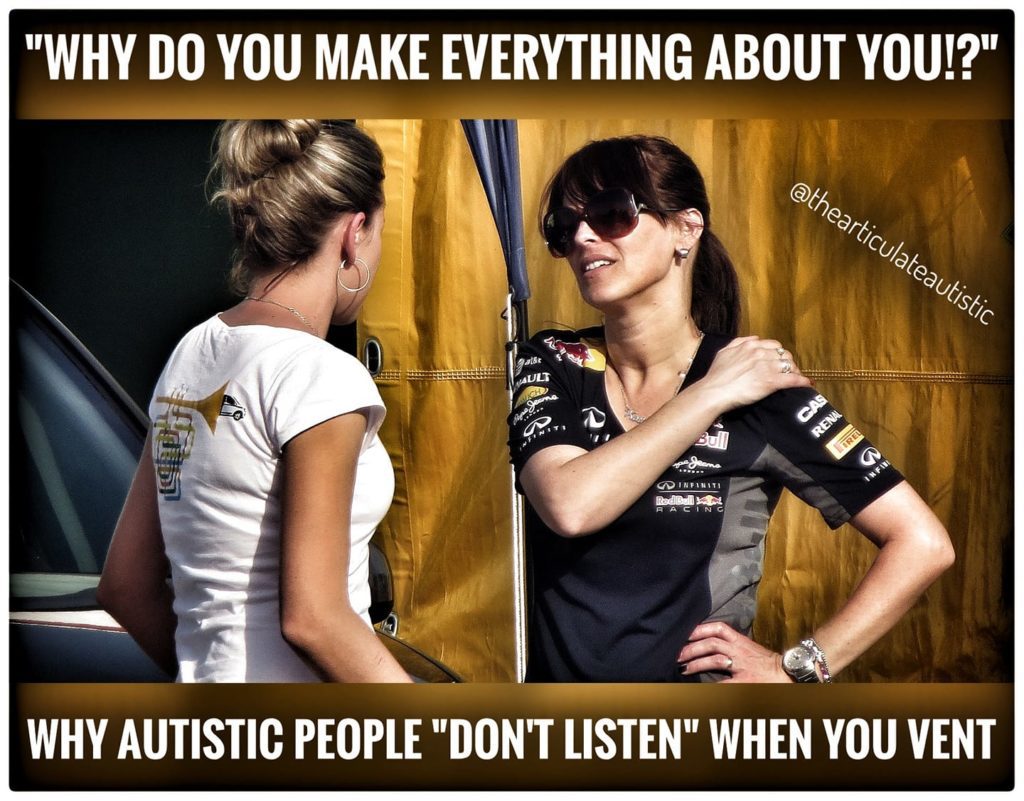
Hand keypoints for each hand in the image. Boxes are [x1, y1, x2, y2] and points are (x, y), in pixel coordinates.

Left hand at [678, 621, 792, 682]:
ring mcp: (742, 665)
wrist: (789, 674)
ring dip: (696, 663)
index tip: (686, 633)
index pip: (718, 628)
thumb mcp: (749, 649)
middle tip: (677, 654)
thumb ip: (732, 646)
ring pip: (714, 658)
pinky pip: (723, 683)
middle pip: (711, 643)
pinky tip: (699, 687)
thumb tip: (712, 648)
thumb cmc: (767, 663)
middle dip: (691, 648)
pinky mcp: (744, 680)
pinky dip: (710, 685)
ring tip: (683, 668)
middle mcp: (739, 650)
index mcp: (740, 641)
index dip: (700, 629)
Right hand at [698, 336, 810, 411]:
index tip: (779, 361)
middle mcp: (760, 352)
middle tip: (789, 371)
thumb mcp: (724, 352)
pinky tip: (807, 384)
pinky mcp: (772, 381)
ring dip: (795, 371)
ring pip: (790, 365)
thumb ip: (739, 342)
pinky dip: (802, 381)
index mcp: (750, 345)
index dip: (779, 354)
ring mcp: (767, 366)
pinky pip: (792, 379)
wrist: (714, 391)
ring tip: (797, 378)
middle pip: (784, 354)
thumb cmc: (716, 375)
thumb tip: (754, 339)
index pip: (774, 345)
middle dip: (788, 362)